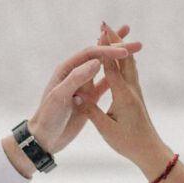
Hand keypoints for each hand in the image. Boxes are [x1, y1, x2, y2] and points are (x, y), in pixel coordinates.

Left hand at [23, 35, 142, 159]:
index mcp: (67, 69)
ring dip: (119, 58)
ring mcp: (84, 85)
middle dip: (118, 48)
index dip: (108, 50)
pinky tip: (128, 71)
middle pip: (100, 55)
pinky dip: (117, 77)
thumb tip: (97, 62)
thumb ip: (76, 78)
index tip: (125, 51)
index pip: (91, 54)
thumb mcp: (60, 97)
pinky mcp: (89, 98)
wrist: (45, 138)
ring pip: (105, 67)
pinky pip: (105, 84)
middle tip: (138, 44)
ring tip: (136, 49)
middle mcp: (76, 73)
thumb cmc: (48, 118)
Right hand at [75, 20, 174, 178]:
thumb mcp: (105, 128)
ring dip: (119, 48)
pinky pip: (129, 72)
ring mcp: (135, 91)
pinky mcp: (136, 96)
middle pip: (123, 58)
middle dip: (114, 40)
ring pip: (129, 63)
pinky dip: (122, 60)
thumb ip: (90, 109)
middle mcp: (131, 89)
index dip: (105, 46)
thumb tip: (75, 94)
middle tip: (105, 25)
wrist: (149, 150)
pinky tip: (120, 58)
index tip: (101, 29)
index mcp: (123, 95)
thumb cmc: (126, 142)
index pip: (112, 65)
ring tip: (112, 36)